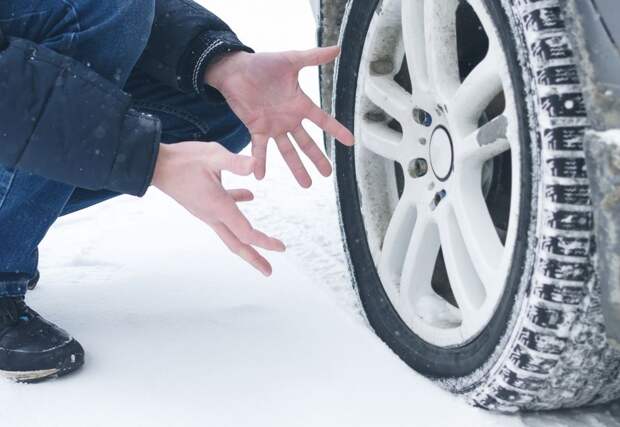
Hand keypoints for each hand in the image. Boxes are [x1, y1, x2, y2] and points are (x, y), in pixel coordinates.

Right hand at [152, 142, 285, 275]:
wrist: (155, 165)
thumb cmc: (183, 160)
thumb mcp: (213, 156)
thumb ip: (235, 163)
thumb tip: (255, 166)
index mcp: (219, 207)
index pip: (246, 232)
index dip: (264, 242)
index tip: (280, 248)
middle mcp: (213, 214)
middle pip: (236, 243)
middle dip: (254, 258)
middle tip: (269, 271)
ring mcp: (207, 211)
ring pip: (231, 231)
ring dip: (247, 239)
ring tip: (262, 243)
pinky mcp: (203, 203)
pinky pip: (224, 212)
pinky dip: (238, 209)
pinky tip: (249, 196)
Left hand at [205, 46, 354, 187]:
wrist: (235, 69)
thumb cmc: (262, 64)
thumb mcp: (290, 60)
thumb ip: (313, 57)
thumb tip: (338, 48)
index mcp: (300, 104)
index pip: (323, 120)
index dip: (337, 131)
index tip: (351, 142)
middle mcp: (289, 118)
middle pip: (307, 142)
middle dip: (317, 158)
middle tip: (328, 174)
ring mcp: (273, 126)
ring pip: (288, 151)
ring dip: (296, 168)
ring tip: (306, 184)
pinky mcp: (256, 128)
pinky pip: (259, 149)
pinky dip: (259, 162)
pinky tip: (259, 176)